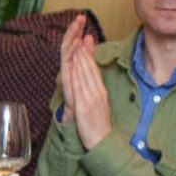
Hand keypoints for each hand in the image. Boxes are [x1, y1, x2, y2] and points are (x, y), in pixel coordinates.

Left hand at [61, 31, 111, 149]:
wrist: (101, 141)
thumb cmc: (98, 126)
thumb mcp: (97, 106)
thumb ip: (93, 94)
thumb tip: (91, 85)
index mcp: (100, 92)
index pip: (94, 69)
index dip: (89, 54)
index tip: (87, 40)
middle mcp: (97, 92)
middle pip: (90, 68)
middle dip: (86, 51)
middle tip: (83, 34)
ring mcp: (91, 98)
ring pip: (86, 75)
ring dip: (82, 58)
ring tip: (78, 43)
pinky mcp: (85, 105)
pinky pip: (80, 87)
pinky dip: (78, 75)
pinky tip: (74, 66)